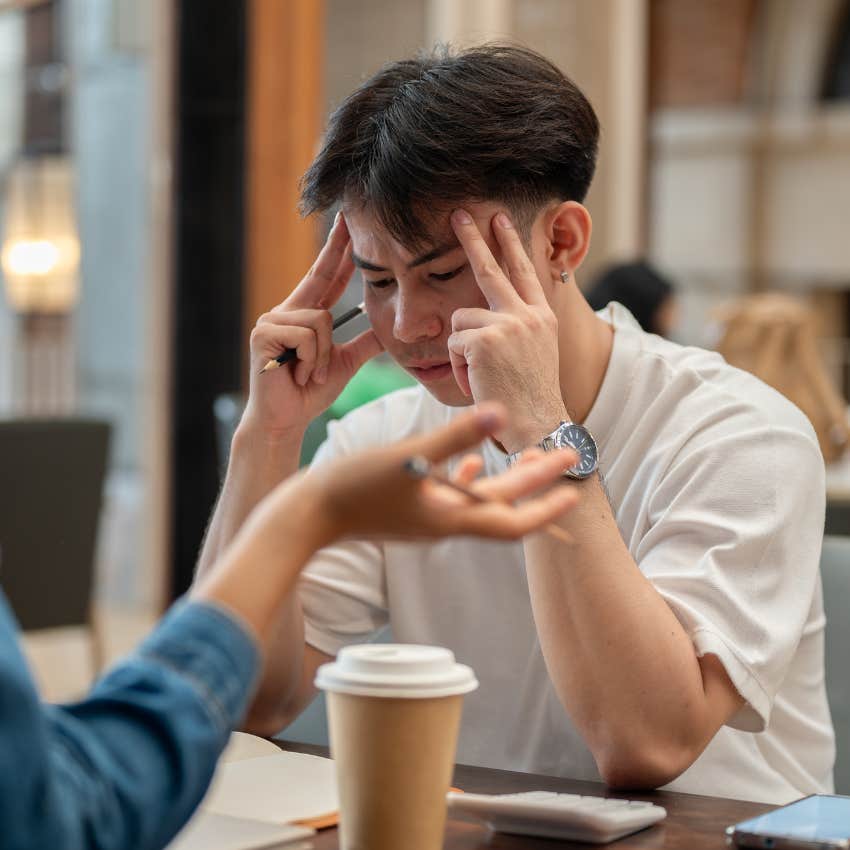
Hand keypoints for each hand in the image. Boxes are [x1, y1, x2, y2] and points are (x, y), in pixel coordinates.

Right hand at [243, 214, 382, 436]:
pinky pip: (306, 336)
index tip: (346, 224)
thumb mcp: (343, 363)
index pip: (324, 276)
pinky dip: (311, 360)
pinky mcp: (264, 335)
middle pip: (321, 280)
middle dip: (336, 250)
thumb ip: (362, 343)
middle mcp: (285, 311)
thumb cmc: (309, 392)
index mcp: (303, 315)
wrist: (286, 420)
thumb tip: (387, 329)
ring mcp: (271, 321)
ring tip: (309, 374)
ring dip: (322, 356)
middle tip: (348, 216)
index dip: (336, 252)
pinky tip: (298, 374)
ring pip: (320, 320)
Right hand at [296, 403, 578, 543]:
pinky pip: (451, 494)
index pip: (512, 520)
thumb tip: (499, 412)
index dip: (546, 506)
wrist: (305, 516)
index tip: (575, 487)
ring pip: (480, 499)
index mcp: (450, 518)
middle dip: (535, 481)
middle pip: (502, 505)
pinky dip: (468, 477)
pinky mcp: (409, 509)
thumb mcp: (408, 458)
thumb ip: (455, 436)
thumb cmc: (352, 488)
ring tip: (530, 454)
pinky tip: (473, 460)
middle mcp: (444, 522)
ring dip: (508, 478)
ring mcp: (426, 518)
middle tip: (564, 454)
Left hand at [447, 210, 566, 452]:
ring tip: (480, 374)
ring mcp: (507, 324)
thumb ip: (515, 328)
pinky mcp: (485, 339)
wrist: (538, 424)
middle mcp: (527, 314)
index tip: (501, 220)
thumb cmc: (529, 398)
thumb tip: (481, 313)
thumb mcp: (533, 354)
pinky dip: (458, 366)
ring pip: (460, 319)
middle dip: (473, 238)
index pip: (523, 272)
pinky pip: (453, 343)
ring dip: (461, 349)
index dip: (511, 244)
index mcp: (541, 317)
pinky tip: (476, 381)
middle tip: (458, 214)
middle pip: (491, 269)